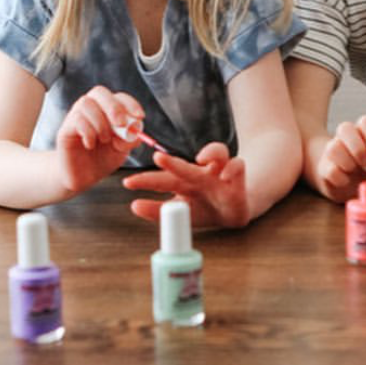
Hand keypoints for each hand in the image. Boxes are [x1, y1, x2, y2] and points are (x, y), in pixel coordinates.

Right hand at [56, 86, 142, 195]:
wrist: (83, 177)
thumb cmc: (102, 160)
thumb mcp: (122, 150)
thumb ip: (129, 140)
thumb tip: (134, 131)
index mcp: (107, 111)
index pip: (118, 97)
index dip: (130, 103)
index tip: (139, 116)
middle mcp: (91, 109)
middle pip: (99, 92)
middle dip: (113, 106)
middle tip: (121, 124)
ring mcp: (75, 117)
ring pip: (86, 104)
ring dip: (100, 122)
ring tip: (105, 140)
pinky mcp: (65, 129)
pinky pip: (76, 120)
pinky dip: (88, 132)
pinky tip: (91, 144)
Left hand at [123, 141, 249, 227]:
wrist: (235, 208)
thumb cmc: (206, 207)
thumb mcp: (182, 211)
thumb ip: (158, 211)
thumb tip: (134, 206)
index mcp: (183, 182)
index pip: (162, 180)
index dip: (146, 180)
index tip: (127, 182)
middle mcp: (199, 174)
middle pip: (185, 165)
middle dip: (172, 163)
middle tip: (158, 158)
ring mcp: (219, 172)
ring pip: (217, 153)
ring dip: (210, 153)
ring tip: (202, 159)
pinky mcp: (238, 175)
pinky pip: (237, 165)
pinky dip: (232, 169)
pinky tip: (226, 176)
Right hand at [315, 114, 365, 203]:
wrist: (346, 186)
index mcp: (363, 134)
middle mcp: (346, 138)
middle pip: (345, 127)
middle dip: (357, 147)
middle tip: (365, 164)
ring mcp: (332, 150)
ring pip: (333, 147)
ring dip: (347, 163)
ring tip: (353, 171)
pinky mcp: (323, 167)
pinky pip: (330, 169)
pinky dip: (341, 178)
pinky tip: (345, 181)